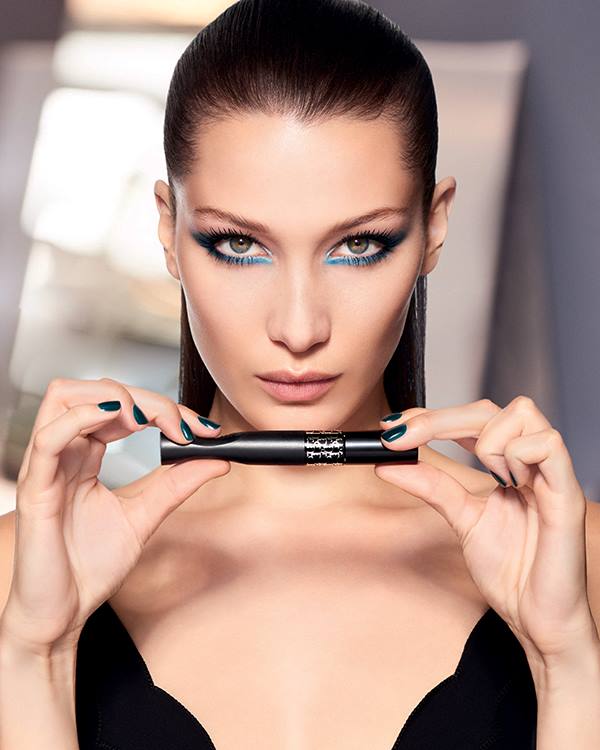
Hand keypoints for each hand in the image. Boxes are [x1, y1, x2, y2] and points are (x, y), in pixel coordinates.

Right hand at [0, 377, 229, 655]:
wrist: (62, 615)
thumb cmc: (88, 567)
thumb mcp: (145, 516)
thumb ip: (177, 483)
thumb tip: (217, 457)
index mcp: (85, 456)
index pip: (120, 408)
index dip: (162, 407)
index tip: (201, 429)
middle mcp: (65, 453)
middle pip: (97, 392)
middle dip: (146, 398)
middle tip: (181, 426)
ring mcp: (48, 466)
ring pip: (65, 397)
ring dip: (113, 395)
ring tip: (147, 418)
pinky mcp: (36, 488)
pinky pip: (48, 436)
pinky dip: (82, 417)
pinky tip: (116, 420)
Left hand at [374, 397, 598, 668]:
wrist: (538, 619)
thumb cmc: (512, 571)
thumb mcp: (462, 519)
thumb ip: (432, 487)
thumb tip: (388, 463)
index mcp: (508, 465)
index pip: (471, 418)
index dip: (431, 415)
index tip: (392, 427)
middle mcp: (530, 462)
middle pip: (488, 408)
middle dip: (438, 418)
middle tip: (402, 438)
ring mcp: (550, 474)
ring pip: (521, 412)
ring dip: (487, 439)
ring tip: (488, 477)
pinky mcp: (567, 494)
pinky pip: (549, 445)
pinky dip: (519, 454)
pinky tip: (511, 483)